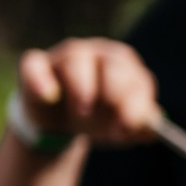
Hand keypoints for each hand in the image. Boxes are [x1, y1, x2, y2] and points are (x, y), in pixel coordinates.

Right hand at [16, 41, 159, 146]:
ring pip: (76, 62)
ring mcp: (65, 56)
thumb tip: (150, 132)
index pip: (137, 80)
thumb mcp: (119, 126)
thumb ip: (138, 127)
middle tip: (108, 121)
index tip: (126, 129)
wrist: (58, 123)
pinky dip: (41, 80)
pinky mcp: (35, 66)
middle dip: (115, 96)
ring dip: (83, 88)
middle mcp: (98, 53)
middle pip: (113, 66)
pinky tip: (49, 96)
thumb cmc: (97, 117)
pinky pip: (35, 66)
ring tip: (83, 113)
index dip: (135, 107)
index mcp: (125, 65)